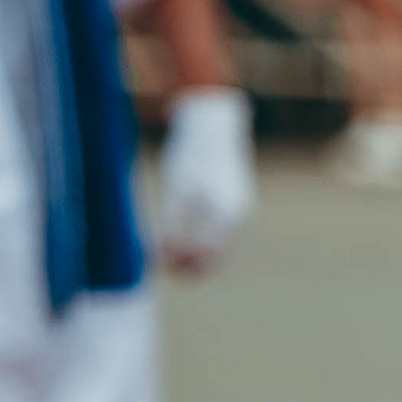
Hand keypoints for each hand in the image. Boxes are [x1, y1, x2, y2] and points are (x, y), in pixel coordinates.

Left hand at [154, 85, 255, 272]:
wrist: (214, 128)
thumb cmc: (191, 156)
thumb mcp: (176, 191)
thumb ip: (172, 225)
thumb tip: (163, 256)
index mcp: (224, 211)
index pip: (205, 252)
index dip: (183, 264)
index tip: (161, 267)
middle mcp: (238, 215)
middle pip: (217, 255)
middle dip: (193, 268)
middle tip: (168, 273)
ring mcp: (240, 211)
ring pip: (221, 247)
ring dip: (199, 258)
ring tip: (174, 262)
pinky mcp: (236, 206)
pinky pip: (222, 234)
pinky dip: (205, 244)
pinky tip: (187, 243)